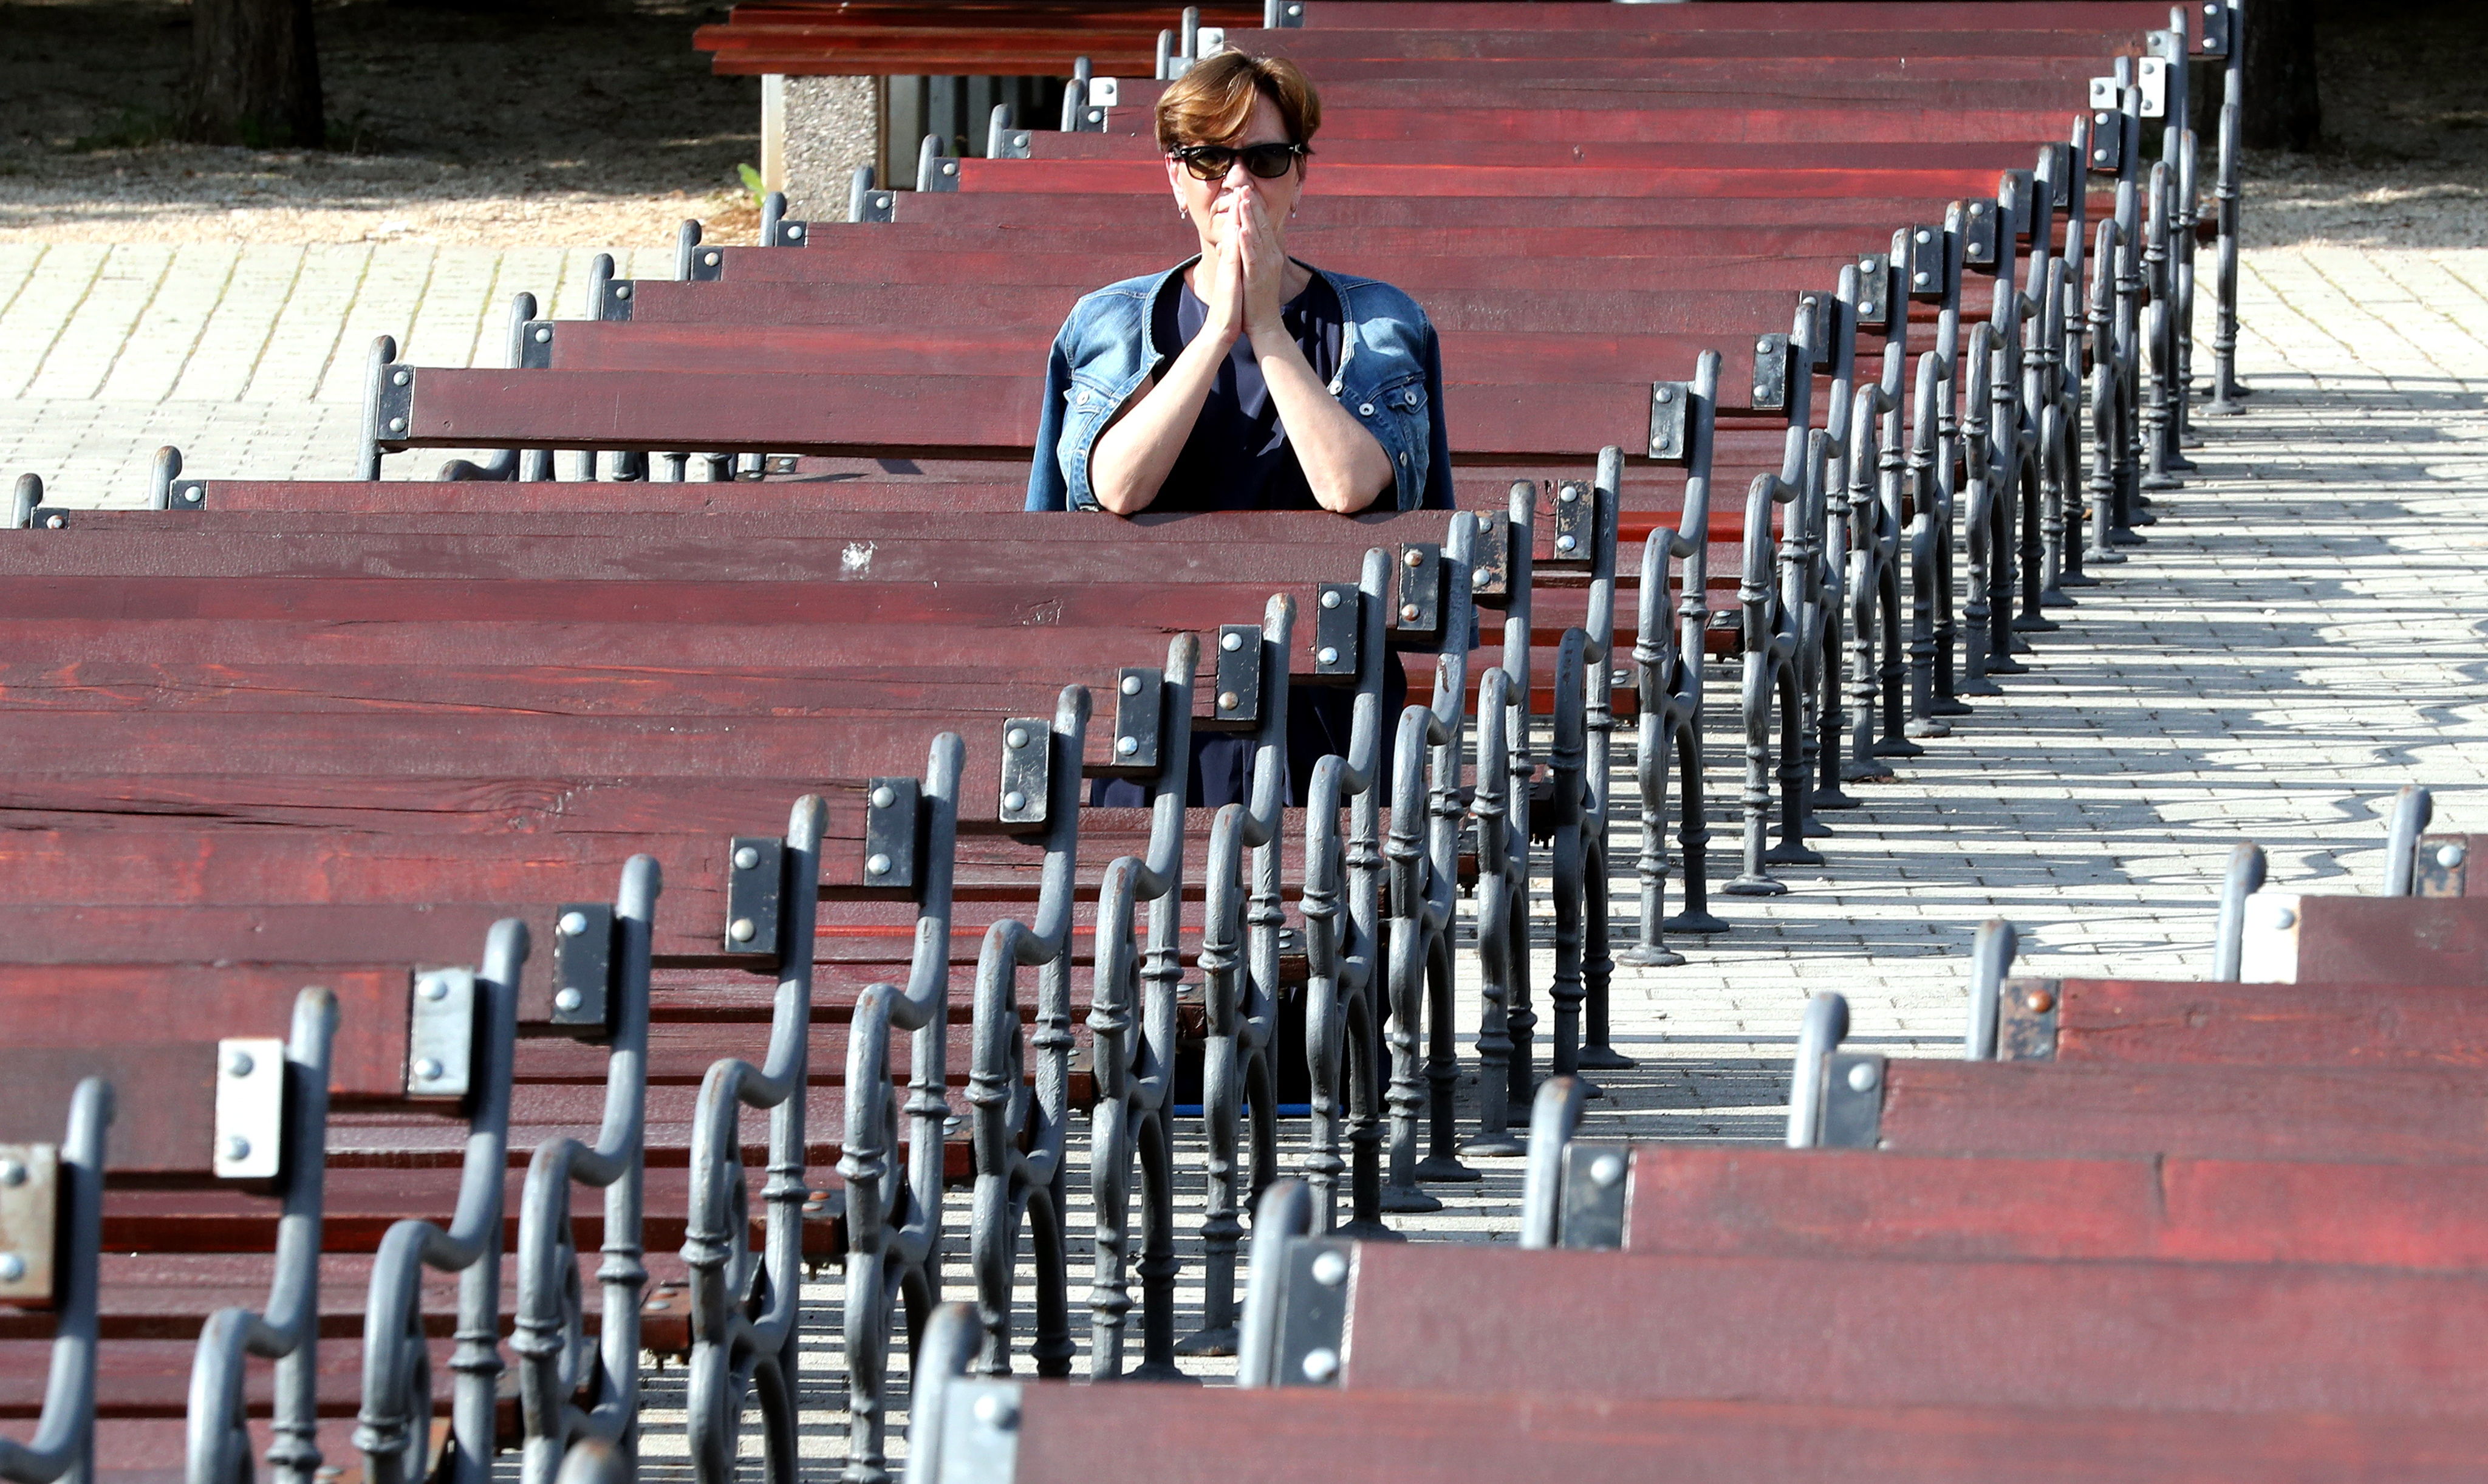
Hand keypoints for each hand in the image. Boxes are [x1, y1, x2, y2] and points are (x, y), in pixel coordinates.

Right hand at [1195, 202, 1247, 348]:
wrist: (1223, 329)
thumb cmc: (1232, 307)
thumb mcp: (1235, 280)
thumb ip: (1236, 264)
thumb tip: (1238, 250)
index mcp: (1233, 261)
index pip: (1237, 232)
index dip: (1241, 213)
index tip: (1245, 194)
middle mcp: (1230, 262)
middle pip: (1235, 230)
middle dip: (1239, 208)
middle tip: (1242, 185)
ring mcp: (1229, 270)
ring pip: (1234, 239)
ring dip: (1237, 217)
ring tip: (1240, 198)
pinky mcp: (1230, 280)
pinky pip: (1235, 258)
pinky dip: (1237, 242)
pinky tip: (1239, 228)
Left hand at [1234, 191, 1286, 339]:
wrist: (1265, 323)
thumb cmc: (1258, 299)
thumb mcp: (1258, 271)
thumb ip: (1255, 253)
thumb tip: (1249, 238)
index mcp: (1270, 254)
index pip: (1262, 225)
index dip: (1255, 206)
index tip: (1247, 189)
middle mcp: (1270, 256)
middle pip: (1261, 225)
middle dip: (1252, 204)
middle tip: (1245, 184)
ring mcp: (1264, 266)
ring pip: (1256, 236)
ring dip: (1250, 217)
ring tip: (1243, 198)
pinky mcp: (1256, 277)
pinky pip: (1251, 257)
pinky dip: (1246, 242)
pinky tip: (1242, 229)